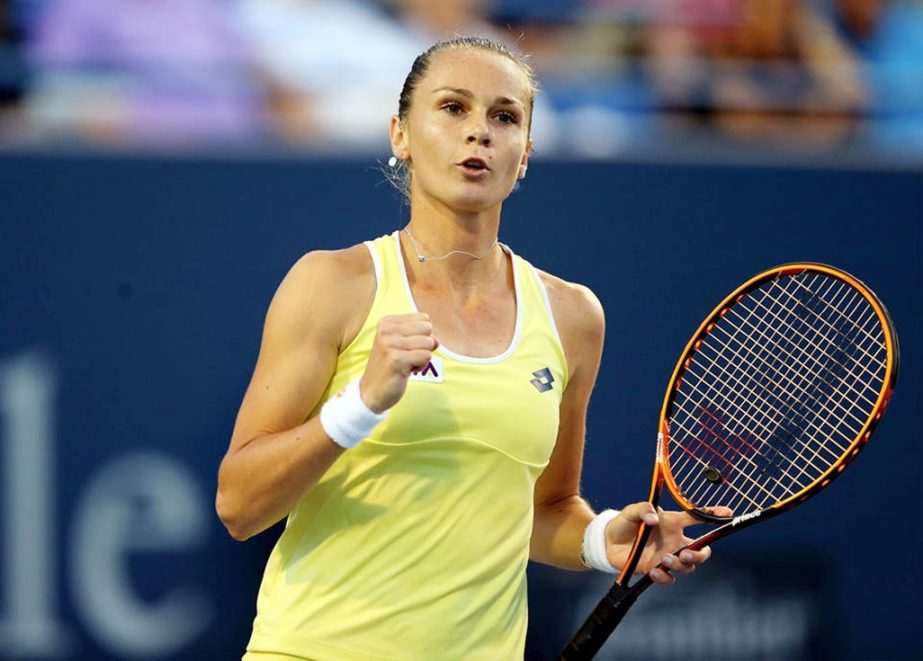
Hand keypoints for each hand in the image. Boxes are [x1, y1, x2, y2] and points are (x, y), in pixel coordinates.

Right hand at [360, 313, 438, 412]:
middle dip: (424, 345)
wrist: (371, 392)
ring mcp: (390, 344)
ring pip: (429, 342)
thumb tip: (436, 340)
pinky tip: (407, 371)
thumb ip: (422, 337)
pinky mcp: (397, 359)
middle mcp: (386, 330)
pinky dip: (421, 366)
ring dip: (423, 357)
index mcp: (387, 323)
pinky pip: (426, 356)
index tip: (406, 348)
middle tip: (408, 356)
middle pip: (427, 328)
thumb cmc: (389, 367)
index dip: (421, 335)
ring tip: (407, 364)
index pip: (423, 318)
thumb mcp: (403, 346)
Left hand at [605, 502, 731, 584]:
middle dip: (701, 555)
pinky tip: (654, 571)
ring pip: (688, 567)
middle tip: (686, 554)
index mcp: (673, 522)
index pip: (697, 518)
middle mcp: (674, 540)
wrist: (608, 542)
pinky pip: (670, 578)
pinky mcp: (657, 569)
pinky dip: (665, 577)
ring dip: (680, 565)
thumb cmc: (624, 523)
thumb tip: (654, 518)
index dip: (713, 514)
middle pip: (701, 551)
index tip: (728, 513)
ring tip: (664, 559)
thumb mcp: (631, 511)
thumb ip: (643, 509)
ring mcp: (667, 556)